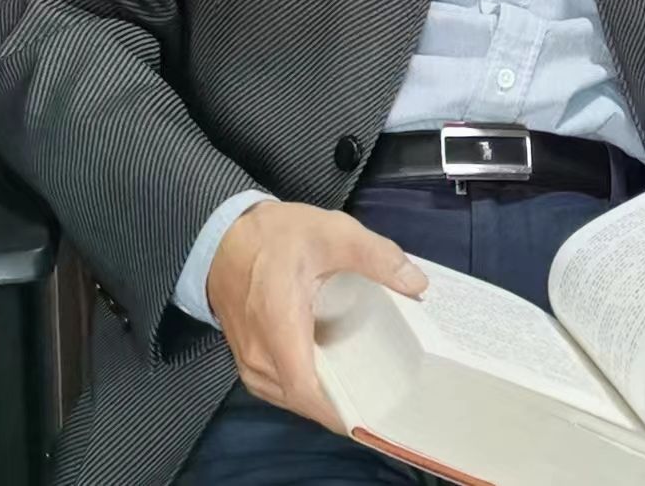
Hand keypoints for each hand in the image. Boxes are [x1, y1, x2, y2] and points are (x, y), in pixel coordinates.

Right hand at [207, 200, 428, 431]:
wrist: (226, 236)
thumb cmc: (277, 235)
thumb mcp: (332, 232)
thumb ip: (376, 256)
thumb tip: (418, 284)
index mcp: (278, 326)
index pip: (307, 391)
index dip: (341, 410)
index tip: (378, 413)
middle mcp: (258, 356)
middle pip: (304, 400)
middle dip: (344, 403)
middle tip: (387, 394)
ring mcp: (249, 363)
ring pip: (292, 397)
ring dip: (326, 397)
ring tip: (368, 385)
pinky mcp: (249, 361)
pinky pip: (282, 387)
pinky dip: (309, 387)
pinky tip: (336, 373)